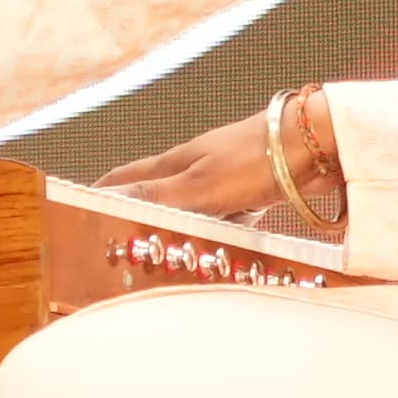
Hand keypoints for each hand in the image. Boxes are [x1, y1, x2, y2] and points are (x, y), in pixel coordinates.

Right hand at [100, 89, 327, 226]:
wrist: (317, 144)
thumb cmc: (257, 159)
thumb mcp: (199, 186)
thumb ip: (153, 197)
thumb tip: (103, 203)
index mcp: (176, 162)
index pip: (125, 177)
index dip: (101, 192)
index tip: (80, 210)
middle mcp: (196, 167)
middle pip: (158, 193)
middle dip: (139, 214)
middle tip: (122, 240)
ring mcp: (225, 176)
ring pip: (193, 207)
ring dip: (183, 226)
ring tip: (171, 252)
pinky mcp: (253, 188)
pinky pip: (227, 214)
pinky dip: (221, 229)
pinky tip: (227, 244)